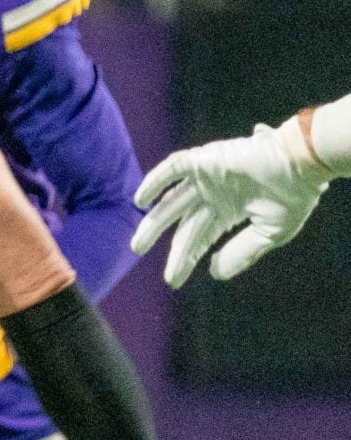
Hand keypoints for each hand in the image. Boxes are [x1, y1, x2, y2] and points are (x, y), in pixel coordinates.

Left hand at [132, 122, 331, 286]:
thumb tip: (213, 274)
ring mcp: (206, 177)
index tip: (173, 279)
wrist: (303, 163)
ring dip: (152, 221)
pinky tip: (141, 201)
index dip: (186, 257)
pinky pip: (172, 169)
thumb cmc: (294, 195)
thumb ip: (240, 253)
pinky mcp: (204, 160)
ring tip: (137, 245)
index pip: (199, 236)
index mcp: (228, 211)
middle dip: (162, 241)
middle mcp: (213, 195)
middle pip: (181, 222)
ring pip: (172, 201)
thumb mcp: (269, 233)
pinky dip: (155, 182)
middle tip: (139, 255)